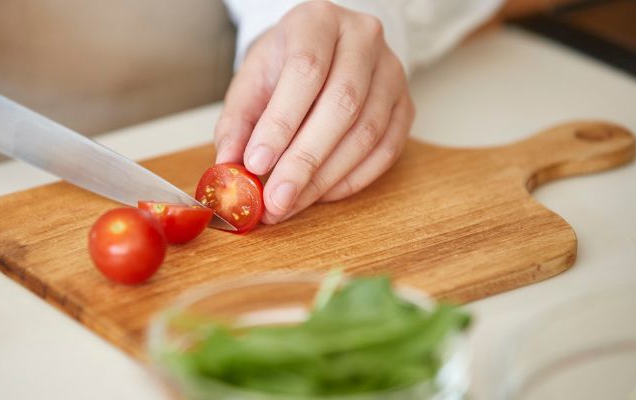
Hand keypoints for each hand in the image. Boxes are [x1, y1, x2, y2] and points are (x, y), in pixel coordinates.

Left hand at [214, 0, 413, 223]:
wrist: (320, 51)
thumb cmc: (283, 65)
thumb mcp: (250, 82)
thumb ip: (237, 123)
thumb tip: (230, 167)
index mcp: (317, 22)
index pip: (305, 71)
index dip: (280, 123)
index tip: (256, 164)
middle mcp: (362, 39)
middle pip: (342, 105)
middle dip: (304, 161)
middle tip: (276, 199)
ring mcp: (391, 72)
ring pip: (366, 133)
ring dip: (325, 178)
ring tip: (290, 203)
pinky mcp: (406, 105)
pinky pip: (386, 151)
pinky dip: (351, 180)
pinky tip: (321, 194)